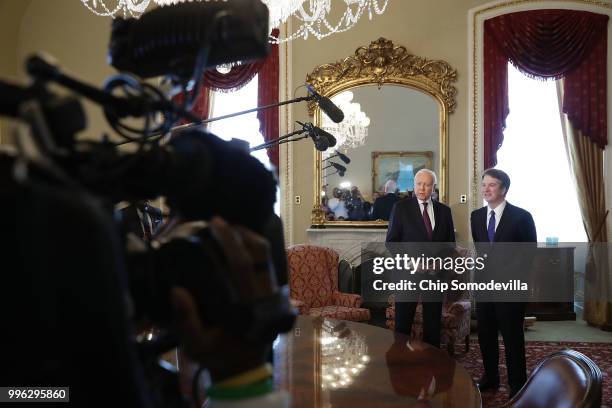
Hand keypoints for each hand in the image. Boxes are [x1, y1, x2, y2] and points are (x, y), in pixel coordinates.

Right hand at [169, 216, 277, 381]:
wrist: (243, 368)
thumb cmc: (218, 355)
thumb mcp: (196, 345)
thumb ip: (186, 321)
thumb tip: (176, 290)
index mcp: (248, 306)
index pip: (242, 265)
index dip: (230, 241)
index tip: (215, 224)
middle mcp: (264, 294)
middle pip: (259, 253)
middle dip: (238, 232)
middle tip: (218, 220)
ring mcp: (271, 292)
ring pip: (266, 255)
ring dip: (249, 237)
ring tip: (228, 226)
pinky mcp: (272, 291)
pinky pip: (266, 262)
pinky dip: (254, 247)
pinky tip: (237, 240)